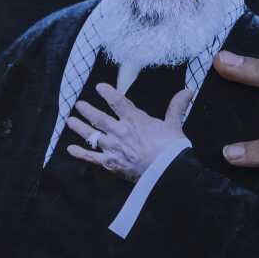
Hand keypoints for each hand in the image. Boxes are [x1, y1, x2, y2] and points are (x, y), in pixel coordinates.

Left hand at [67, 84, 192, 182]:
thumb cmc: (171, 147)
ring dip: (79, 128)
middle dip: (87, 110)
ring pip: (91, 135)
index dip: (107, 92)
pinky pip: (92, 158)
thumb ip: (177, 106)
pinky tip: (70, 149)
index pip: (117, 101)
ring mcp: (113, 148)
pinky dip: (80, 153)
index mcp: (135, 120)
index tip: (99, 87)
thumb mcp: (174, 124)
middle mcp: (120, 131)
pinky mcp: (111, 163)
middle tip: (78, 104)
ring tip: (70, 120)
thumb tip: (188, 90)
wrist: (167, 170)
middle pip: (99, 118)